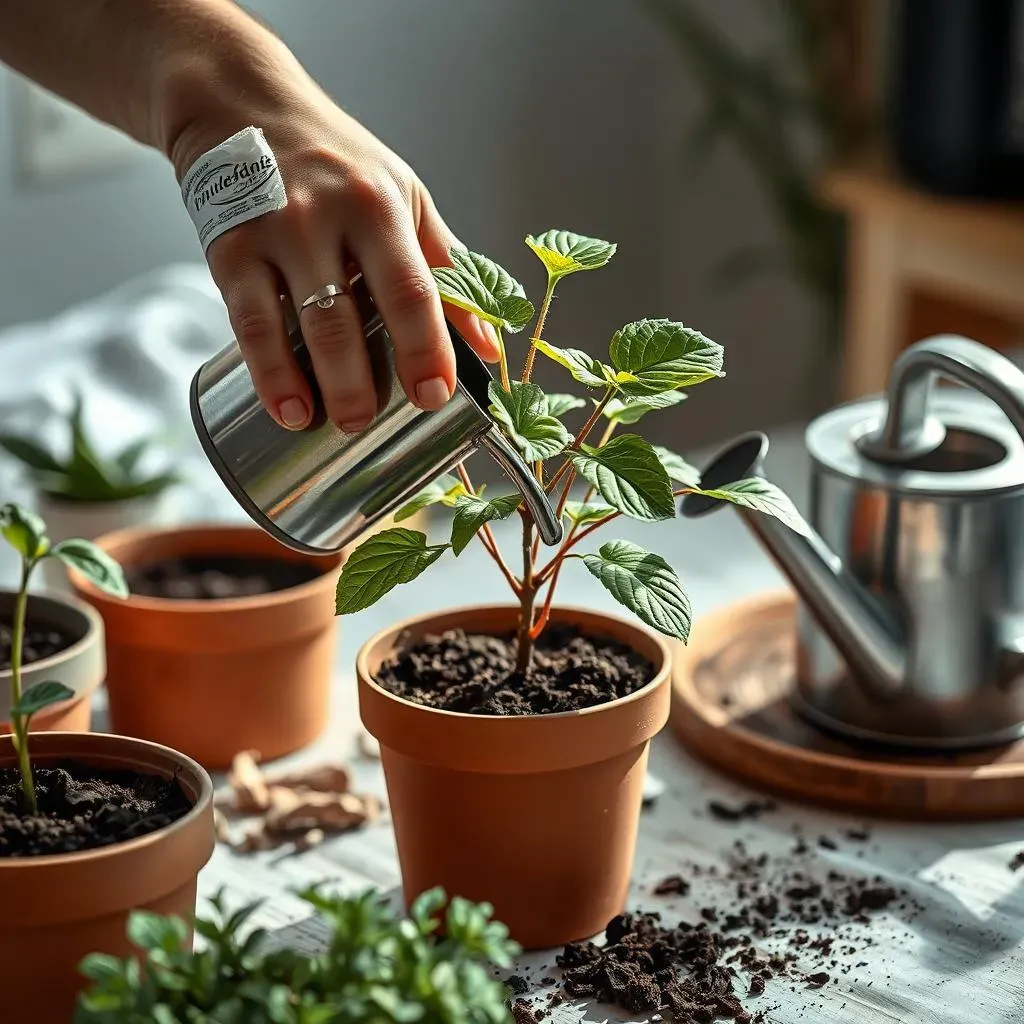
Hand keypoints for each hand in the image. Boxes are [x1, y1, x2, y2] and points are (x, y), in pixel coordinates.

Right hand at [167, 67, 498, 431]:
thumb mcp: (403, 198)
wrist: (242, 104)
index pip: (411, 288)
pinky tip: (286, 407)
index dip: (426, 347)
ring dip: (316, 383)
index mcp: (379, 206)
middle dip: (361, 380)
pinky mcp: (228, 250)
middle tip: (372, 422)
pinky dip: (268, 372)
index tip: (435, 395)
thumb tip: (488, 343)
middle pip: (348, 315)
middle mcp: (325, 217)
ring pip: (297, 323)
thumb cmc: (337, 161)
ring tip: (333, 423)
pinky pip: (248, 322)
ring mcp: (273, 234)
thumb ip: (447, 270)